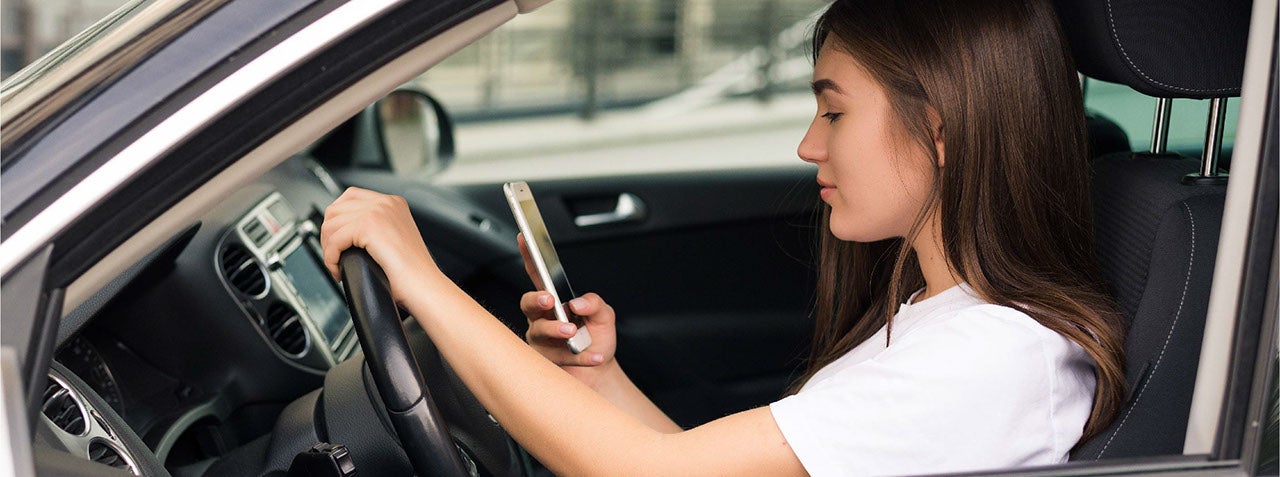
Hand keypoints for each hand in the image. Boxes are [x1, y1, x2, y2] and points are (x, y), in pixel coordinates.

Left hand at [320, 187, 438, 304]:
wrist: (423, 285)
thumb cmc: (413, 273)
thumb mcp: (394, 240)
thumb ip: (376, 229)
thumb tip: (347, 233)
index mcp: (393, 203)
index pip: (350, 197)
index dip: (337, 220)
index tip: (335, 241)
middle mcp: (385, 202)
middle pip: (336, 209)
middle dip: (328, 235)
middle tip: (334, 256)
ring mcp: (377, 211)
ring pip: (331, 224)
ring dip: (328, 248)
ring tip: (337, 265)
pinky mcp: (368, 226)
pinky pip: (334, 240)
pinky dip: (330, 258)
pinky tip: (339, 270)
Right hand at [518, 237, 617, 380]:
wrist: (599, 369)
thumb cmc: (595, 338)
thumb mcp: (604, 315)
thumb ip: (595, 303)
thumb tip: (577, 303)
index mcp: (553, 301)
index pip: (538, 275)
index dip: (529, 256)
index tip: (525, 238)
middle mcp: (540, 318)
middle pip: (528, 303)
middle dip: (537, 300)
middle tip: (550, 300)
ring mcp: (540, 340)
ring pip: (539, 332)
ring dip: (556, 330)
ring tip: (574, 333)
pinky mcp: (545, 361)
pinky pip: (558, 357)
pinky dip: (579, 357)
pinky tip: (595, 356)